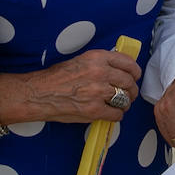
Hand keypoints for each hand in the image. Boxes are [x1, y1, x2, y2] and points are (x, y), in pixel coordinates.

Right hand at [5, 49, 141, 124]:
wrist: (40, 93)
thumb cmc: (57, 77)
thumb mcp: (81, 60)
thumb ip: (101, 63)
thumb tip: (120, 69)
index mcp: (98, 58)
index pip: (128, 63)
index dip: (134, 72)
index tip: (134, 77)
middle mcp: (101, 72)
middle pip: (129, 82)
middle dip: (131, 90)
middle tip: (128, 94)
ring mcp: (98, 92)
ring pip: (125, 99)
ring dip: (124, 104)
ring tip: (119, 105)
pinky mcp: (94, 110)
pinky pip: (117, 114)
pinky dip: (116, 116)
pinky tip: (110, 114)